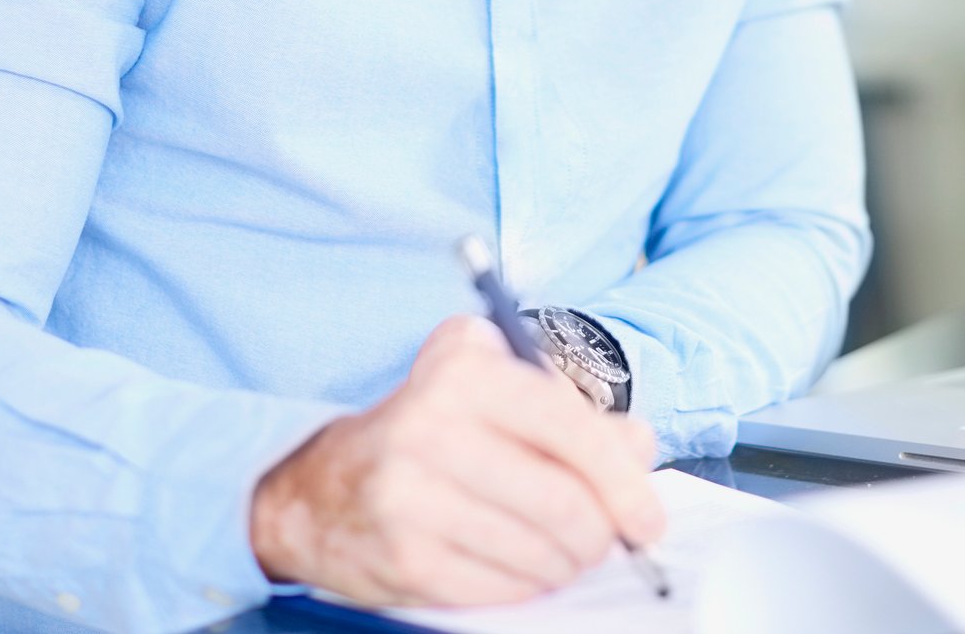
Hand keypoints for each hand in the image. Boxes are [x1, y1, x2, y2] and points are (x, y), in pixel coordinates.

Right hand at [250, 314, 664, 606]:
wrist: (319, 486)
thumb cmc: (429, 428)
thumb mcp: (493, 386)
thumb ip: (573, 407)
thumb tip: (637, 448)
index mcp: (463, 374)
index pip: (570, 429)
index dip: (623, 481)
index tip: (645, 517)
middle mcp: (430, 429)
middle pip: (563, 505)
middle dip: (600, 535)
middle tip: (605, 541)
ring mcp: (410, 499)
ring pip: (538, 554)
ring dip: (566, 564)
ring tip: (559, 551)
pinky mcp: (402, 558)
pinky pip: (501, 590)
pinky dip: (526, 585)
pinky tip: (517, 565)